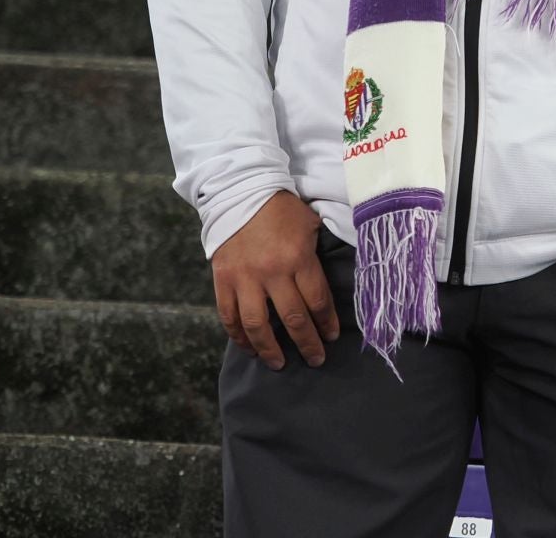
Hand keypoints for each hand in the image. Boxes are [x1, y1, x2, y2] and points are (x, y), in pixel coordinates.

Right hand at [211, 191, 339, 370]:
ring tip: (279, 364)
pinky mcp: (223, 280)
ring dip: (270, 350)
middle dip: (307, 344)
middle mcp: (272, 272)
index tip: (331, 337)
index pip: (317, 301)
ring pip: (258, 326)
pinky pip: (230, 317)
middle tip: (315, 359)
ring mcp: (245, 278)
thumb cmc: (282, 209)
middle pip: (293, 320)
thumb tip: (332, 282)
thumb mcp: (310, 225)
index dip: (326, 323)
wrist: (241, 191)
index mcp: (298, 258)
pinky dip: (239, 337)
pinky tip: (249, 347)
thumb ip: (319, 255)